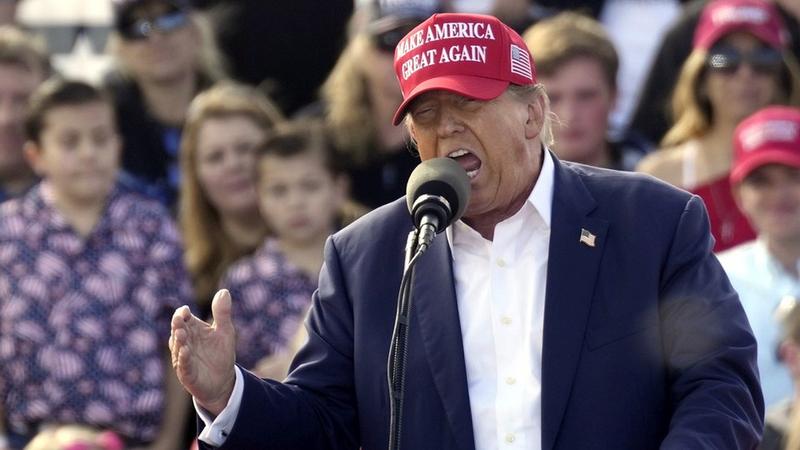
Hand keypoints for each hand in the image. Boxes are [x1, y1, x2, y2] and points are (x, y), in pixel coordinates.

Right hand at [170, 289, 235, 415]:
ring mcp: (184, 358)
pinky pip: (183, 365)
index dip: (183, 313)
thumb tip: (224, 291)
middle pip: (177, 330)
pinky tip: (186, 351)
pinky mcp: (187, 373)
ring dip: (179, 340)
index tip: (186, 310)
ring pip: (178, 347)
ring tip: (182, 333)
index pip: (183, 318)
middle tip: (179, 318)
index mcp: (192, 330)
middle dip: (177, 325)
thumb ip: (222, 313)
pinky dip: (183, 358)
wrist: (223, 382)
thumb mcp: (225, 331)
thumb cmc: (220, 354)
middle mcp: (184, 342)